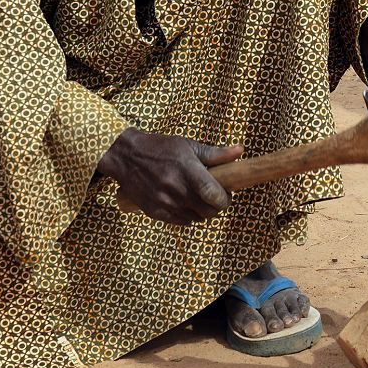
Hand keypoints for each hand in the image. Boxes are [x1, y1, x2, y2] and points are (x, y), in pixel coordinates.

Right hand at [98, 127, 242, 224]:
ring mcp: (165, 203)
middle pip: (209, 212)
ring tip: (197, 196)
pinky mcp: (156, 213)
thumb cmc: (161, 148)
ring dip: (202, 211)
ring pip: (197, 219)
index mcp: (188, 171)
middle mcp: (177, 189)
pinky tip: (184, 201)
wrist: (127, 157)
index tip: (226, 193)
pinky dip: (188, 215)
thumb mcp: (188, 146)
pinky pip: (182, 222)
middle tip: (214, 195)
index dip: (225, 199)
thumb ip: (216, 154)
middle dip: (216, 206)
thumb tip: (241, 150)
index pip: (214, 196)